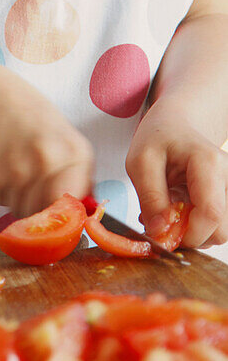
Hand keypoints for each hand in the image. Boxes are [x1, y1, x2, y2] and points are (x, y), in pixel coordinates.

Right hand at [0, 72, 93, 217]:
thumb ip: (82, 179)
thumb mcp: (71, 143)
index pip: (73, 206)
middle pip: (46, 214)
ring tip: (19, 172)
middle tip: (35, 186)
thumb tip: (86, 215)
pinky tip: (4, 167)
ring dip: (19, 199)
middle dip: (40, 207)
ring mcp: (16, 171)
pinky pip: (0, 201)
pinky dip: (2, 191)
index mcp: (74, 154)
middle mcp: (46, 163)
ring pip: (20, 211)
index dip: (64, 213)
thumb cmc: (38, 124)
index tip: (58, 208)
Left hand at [126, 100, 227, 247]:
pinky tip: (178, 212)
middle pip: (220, 231)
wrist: (177, 125)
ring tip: (167, 212)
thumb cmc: (159, 138)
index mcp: (209, 163)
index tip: (162, 234)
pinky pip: (215, 227)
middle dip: (189, 236)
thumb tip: (160, 233)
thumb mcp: (141, 162)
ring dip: (190, 232)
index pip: (211, 214)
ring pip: (219, 233)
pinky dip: (195, 228)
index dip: (188, 234)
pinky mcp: (227, 199)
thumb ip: (150, 198)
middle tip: (160, 221)